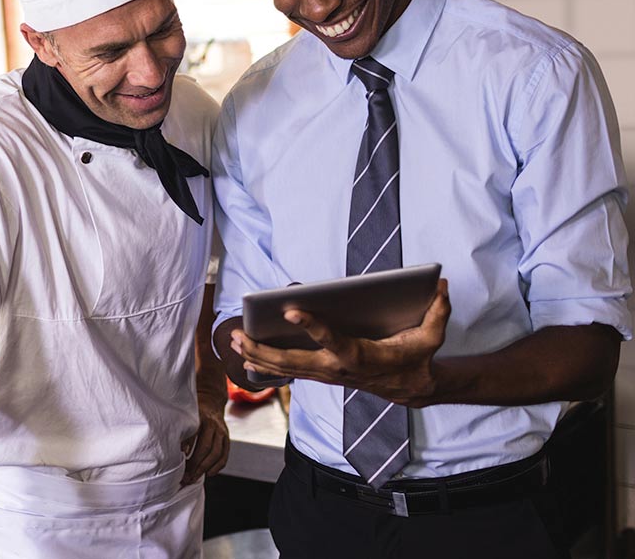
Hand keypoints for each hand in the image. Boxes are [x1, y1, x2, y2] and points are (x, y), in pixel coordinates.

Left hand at [181, 394, 228, 483]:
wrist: (210, 402)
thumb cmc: (192, 412)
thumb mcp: (185, 414)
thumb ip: (180, 428)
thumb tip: (170, 448)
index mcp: (200, 417)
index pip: (194, 435)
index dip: (187, 447)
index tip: (179, 459)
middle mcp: (213, 425)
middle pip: (206, 447)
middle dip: (195, 464)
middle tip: (185, 477)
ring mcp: (222, 432)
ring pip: (216, 454)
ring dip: (205, 468)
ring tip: (194, 478)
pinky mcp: (227, 439)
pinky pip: (224, 456)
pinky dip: (217, 467)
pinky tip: (208, 474)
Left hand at [230, 279, 451, 406]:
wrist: (411, 388)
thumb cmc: (416, 357)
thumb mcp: (432, 336)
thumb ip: (437, 311)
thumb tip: (440, 284)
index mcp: (359, 356)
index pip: (330, 340)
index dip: (311, 326)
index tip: (290, 310)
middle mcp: (336, 368)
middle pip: (292, 362)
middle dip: (262, 349)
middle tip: (239, 334)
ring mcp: (325, 374)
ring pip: (284, 369)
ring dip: (256, 356)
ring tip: (233, 340)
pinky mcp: (321, 374)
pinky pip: (288, 371)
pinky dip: (265, 364)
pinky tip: (245, 354)